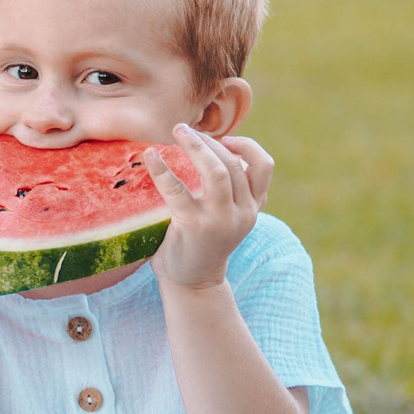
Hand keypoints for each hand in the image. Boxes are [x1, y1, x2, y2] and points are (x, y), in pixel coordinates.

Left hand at [147, 125, 267, 290]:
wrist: (193, 283)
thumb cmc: (203, 244)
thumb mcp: (227, 218)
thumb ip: (229, 192)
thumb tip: (208, 151)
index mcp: (253, 208)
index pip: (264, 167)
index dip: (246, 146)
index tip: (223, 139)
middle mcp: (243, 213)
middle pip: (234, 164)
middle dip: (209, 141)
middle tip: (184, 129)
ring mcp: (221, 219)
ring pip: (216, 171)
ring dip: (195, 146)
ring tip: (176, 132)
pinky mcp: (196, 226)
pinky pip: (178, 189)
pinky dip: (162, 169)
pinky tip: (149, 156)